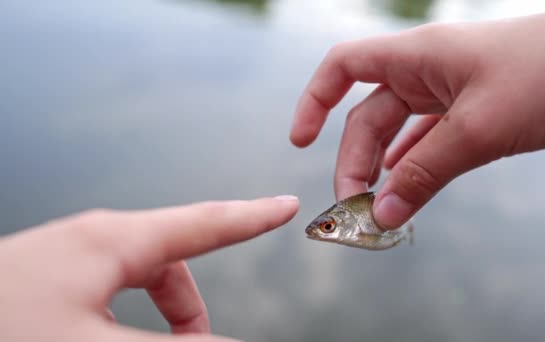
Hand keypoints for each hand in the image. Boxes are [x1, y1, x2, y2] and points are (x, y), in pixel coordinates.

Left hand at [0, 196, 298, 341]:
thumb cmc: (7, 331)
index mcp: (108, 241)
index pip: (203, 223)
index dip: (250, 217)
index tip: (283, 206)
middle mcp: (87, 242)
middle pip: (168, 263)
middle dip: (191, 308)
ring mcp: (59, 261)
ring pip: (133, 284)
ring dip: (155, 321)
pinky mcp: (38, 283)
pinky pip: (101, 295)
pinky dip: (122, 322)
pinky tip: (110, 339)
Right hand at [290, 2, 544, 227]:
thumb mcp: (482, 128)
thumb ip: (426, 171)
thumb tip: (383, 214)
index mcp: (418, 57)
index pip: (344, 67)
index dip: (314, 101)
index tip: (299, 141)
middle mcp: (427, 72)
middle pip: (369, 116)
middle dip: (356, 162)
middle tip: (358, 210)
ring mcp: (451, 92)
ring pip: (399, 133)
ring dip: (385, 170)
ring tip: (378, 209)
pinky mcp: (475, 111)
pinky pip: (430, 140)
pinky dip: (415, 166)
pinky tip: (407, 189)